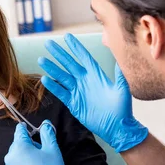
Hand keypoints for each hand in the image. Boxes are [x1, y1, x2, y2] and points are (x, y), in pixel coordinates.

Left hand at [4, 121, 79, 164]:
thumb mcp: (52, 149)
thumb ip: (47, 133)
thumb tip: (45, 123)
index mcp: (19, 147)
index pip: (20, 131)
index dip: (26, 128)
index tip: (31, 130)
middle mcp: (10, 157)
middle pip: (17, 144)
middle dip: (27, 145)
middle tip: (40, 152)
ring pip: (15, 157)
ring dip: (24, 156)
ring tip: (37, 164)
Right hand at [38, 33, 147, 152]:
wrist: (117, 127)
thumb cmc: (123, 108)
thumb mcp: (122, 89)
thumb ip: (119, 74)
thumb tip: (120, 59)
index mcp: (96, 75)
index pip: (83, 57)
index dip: (75, 47)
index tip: (67, 37)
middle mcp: (85, 81)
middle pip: (69, 64)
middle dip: (59, 54)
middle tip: (48, 43)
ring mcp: (78, 92)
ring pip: (62, 77)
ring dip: (52, 68)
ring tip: (42, 59)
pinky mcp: (74, 103)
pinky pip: (61, 93)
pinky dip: (53, 86)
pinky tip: (45, 79)